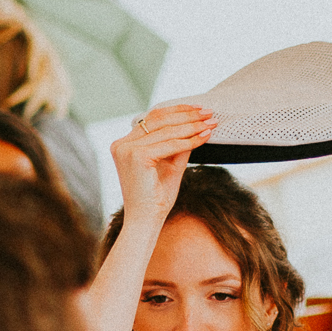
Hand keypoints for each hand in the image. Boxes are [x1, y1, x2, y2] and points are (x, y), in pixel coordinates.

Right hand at [111, 105, 214, 226]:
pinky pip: (169, 144)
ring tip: (210, 123)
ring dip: (192, 126)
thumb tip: (197, 125)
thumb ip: (179, 145)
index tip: (198, 109)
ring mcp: (126, 149)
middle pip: (159, 120)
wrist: (146, 221)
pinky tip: (204, 137)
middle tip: (209, 113)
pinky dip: (189, 140)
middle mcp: (121, 144)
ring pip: (167, 131)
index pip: (152, 118)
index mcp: (124, 144)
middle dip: (187, 115)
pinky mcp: (136, 157)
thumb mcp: (170, 165)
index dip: (177, 111)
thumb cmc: (156, 198)